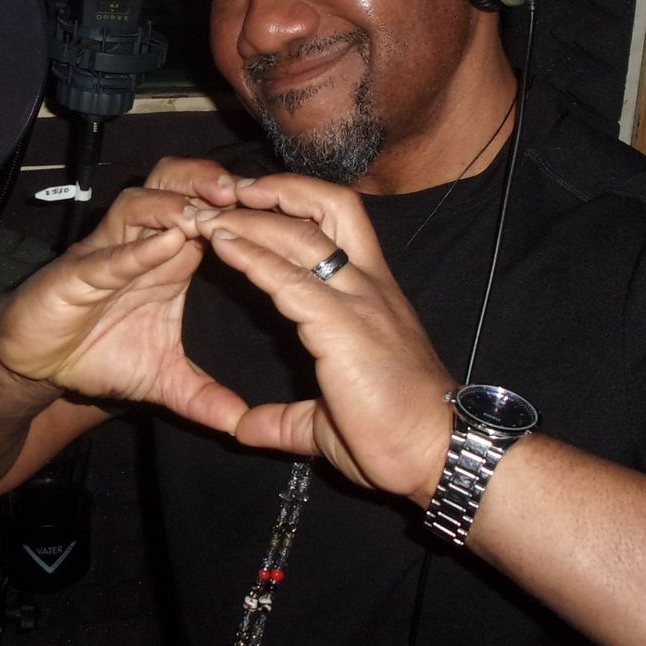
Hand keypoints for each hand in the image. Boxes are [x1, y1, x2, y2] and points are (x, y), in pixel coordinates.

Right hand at [0, 160, 249, 436]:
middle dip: (208, 181)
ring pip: (142, 203)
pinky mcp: (75, 272)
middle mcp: (140, 245)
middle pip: (176, 185)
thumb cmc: (96, 353)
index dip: (241, 209)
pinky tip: (168, 243)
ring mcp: (107, 252)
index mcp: (170, 261)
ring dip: (177, 203)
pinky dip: (139, 248)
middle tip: (248, 192)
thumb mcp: (161, 379)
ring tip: (213, 210)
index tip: (279, 216)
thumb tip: (241, 425)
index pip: (209, 215)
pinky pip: (108, 253)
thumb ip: (201, 396)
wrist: (34, 363)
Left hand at [190, 174, 455, 505]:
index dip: (292, 204)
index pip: (337, 224)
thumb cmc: (394, 437)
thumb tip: (245, 428)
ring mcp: (359, 302)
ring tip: (207, 212)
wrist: (438, 457)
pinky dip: (252, 257)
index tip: (248, 202)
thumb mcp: (327, 422)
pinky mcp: (343, 327)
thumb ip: (284, 419)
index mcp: (372, 297)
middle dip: (277, 188)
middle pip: (329, 205)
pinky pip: (290, 279)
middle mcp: (370, 286)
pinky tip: (222, 246)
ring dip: (250, 218)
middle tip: (227, 190)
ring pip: (302, 233)